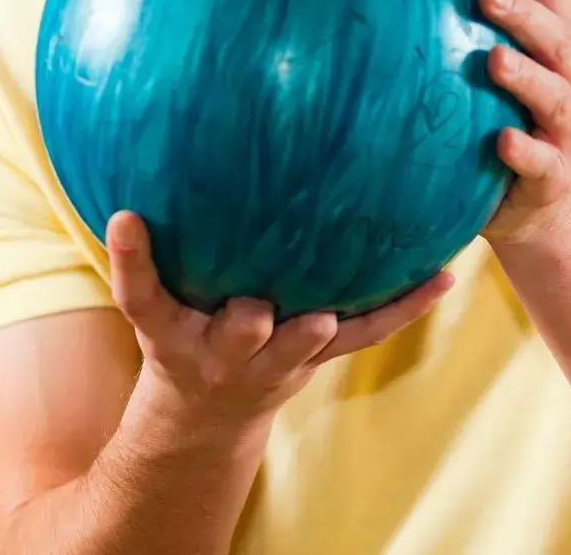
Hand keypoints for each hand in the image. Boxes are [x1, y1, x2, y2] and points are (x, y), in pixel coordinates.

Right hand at [106, 211, 452, 434]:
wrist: (204, 418)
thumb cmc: (181, 333)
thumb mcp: (153, 304)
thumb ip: (155, 250)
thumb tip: (162, 151)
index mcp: (169, 330)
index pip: (140, 293)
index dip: (131, 259)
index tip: (125, 218)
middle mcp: (218, 350)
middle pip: (235, 334)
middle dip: (246, 322)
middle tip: (254, 307)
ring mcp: (269, 361)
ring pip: (301, 344)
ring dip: (320, 327)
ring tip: (346, 301)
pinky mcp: (316, 361)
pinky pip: (365, 335)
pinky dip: (405, 308)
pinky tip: (444, 276)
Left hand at [468, 0, 570, 246]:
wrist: (534, 204)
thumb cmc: (495, 114)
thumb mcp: (483, 61)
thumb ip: (457, 13)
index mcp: (557, 37)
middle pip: (557, 31)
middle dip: (524, 9)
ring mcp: (567, 128)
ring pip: (558, 94)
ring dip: (528, 75)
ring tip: (494, 58)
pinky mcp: (555, 176)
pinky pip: (545, 163)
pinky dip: (527, 151)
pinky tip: (502, 142)